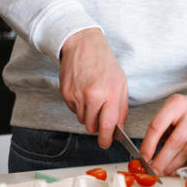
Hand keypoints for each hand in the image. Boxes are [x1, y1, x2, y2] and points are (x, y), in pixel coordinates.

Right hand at [59, 27, 128, 147]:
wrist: (82, 44)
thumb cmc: (103, 62)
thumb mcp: (121, 82)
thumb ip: (121, 108)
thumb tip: (118, 128)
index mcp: (110, 92)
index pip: (108, 126)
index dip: (107, 139)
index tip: (106, 143)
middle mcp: (92, 95)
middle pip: (92, 127)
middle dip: (97, 126)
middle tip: (100, 116)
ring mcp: (77, 94)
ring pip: (82, 120)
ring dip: (87, 115)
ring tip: (91, 98)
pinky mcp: (65, 93)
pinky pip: (73, 110)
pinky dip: (78, 106)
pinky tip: (82, 92)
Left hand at [140, 88, 186, 174]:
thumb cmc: (185, 109)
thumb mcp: (171, 109)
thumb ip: (160, 127)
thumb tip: (147, 153)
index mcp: (176, 104)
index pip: (157, 126)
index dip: (148, 144)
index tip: (143, 157)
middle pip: (174, 142)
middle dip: (162, 160)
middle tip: (153, 171)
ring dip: (173, 165)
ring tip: (164, 172)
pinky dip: (186, 164)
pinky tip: (177, 168)